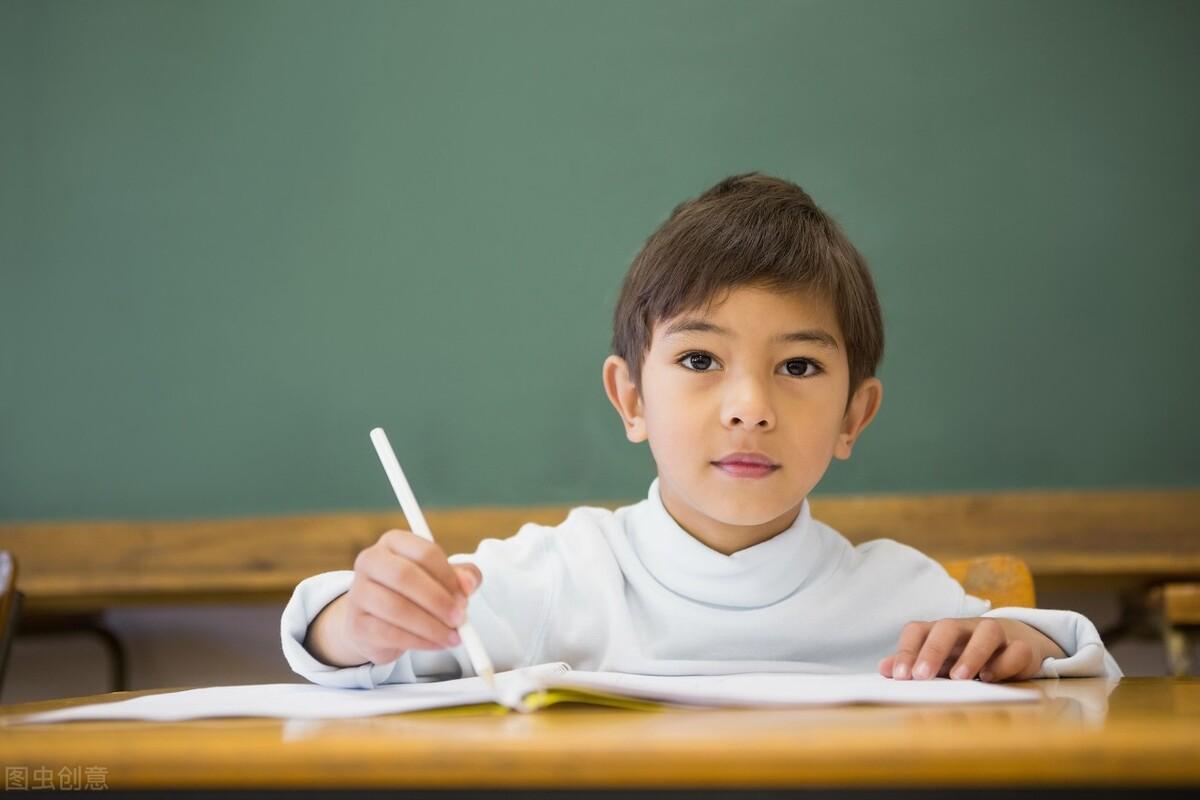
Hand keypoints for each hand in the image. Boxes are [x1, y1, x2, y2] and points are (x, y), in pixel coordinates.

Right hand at [339, 529, 482, 664]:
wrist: (375, 622)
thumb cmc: (415, 593)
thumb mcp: (440, 578)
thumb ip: (461, 576)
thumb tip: (469, 583)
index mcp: (393, 542)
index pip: (425, 552)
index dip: (448, 576)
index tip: (466, 597)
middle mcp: (370, 561)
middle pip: (405, 576)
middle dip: (438, 600)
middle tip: (461, 619)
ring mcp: (359, 592)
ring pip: (396, 608)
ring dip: (431, 626)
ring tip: (453, 636)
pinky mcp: (356, 624)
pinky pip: (390, 633)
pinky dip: (420, 641)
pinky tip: (436, 644)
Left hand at [878, 617, 1061, 682]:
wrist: (1015, 645)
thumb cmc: (967, 654)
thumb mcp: (940, 661)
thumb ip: (912, 664)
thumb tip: (883, 670)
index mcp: (940, 631)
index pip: (917, 630)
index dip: (906, 650)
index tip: (900, 677)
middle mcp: (966, 628)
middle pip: (947, 627)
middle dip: (932, 651)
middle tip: (921, 676)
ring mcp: (996, 635)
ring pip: (986, 632)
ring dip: (971, 654)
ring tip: (959, 677)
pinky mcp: (1022, 648)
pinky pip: (1016, 651)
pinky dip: (1004, 663)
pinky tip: (991, 678)